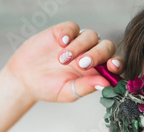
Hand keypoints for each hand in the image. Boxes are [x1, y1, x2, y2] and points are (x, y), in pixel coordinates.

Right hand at [4, 21, 124, 102]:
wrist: (25, 78)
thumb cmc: (49, 89)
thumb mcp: (68, 92)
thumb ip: (86, 87)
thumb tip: (105, 84)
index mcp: (96, 73)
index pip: (115, 65)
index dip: (118, 64)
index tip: (112, 67)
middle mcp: (91, 56)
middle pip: (106, 47)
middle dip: (97, 54)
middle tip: (81, 64)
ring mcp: (78, 43)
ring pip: (91, 36)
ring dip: (79, 47)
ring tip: (62, 60)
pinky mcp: (63, 32)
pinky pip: (73, 27)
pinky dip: (69, 33)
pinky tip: (61, 43)